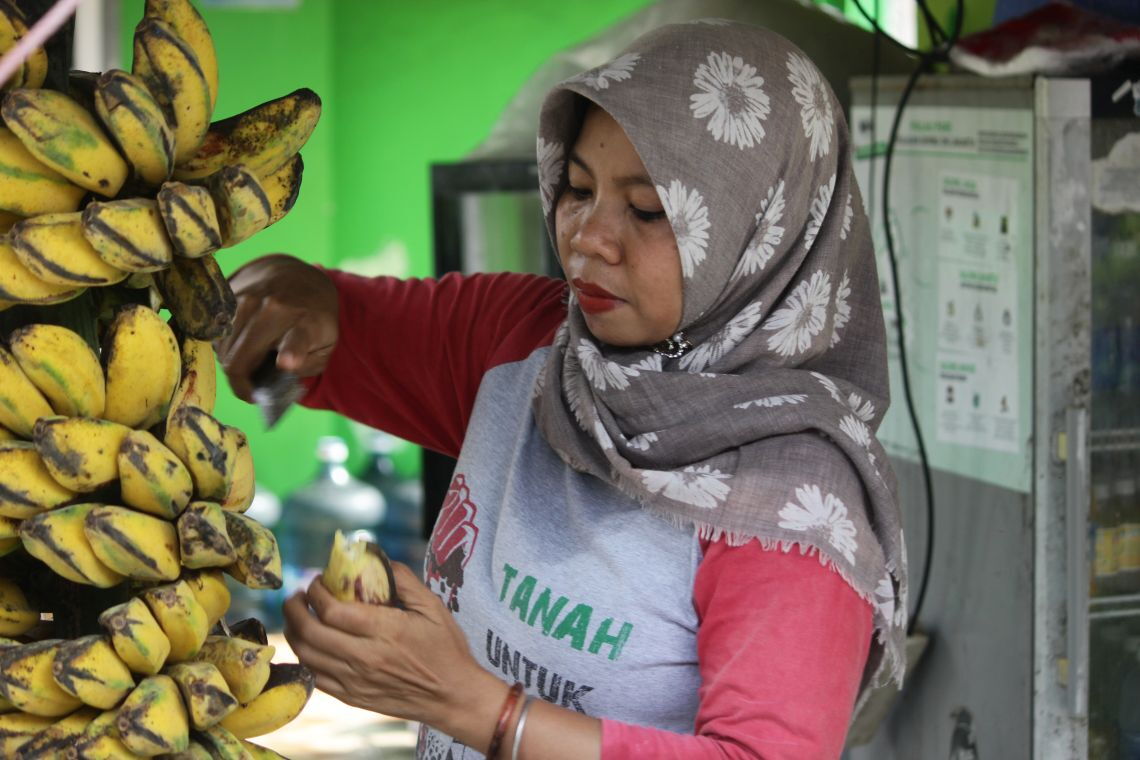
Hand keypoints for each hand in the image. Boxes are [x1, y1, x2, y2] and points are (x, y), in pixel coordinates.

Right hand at [215, 254, 338, 402]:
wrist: (296, 274)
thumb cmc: (312, 317)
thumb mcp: (326, 344)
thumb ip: (309, 365)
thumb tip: (280, 375)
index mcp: (306, 321)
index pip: (297, 338)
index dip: (291, 352)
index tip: (286, 362)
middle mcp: (273, 306)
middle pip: (240, 359)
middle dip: (242, 384)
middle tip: (251, 391)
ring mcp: (245, 298)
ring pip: (224, 349)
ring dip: (234, 363)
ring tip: (250, 363)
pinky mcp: (227, 295)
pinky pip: (217, 334)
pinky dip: (226, 346)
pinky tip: (241, 344)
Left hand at [282, 562, 501, 732]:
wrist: (453, 696)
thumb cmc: (446, 648)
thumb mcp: (432, 606)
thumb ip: (403, 579)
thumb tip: (375, 555)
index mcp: (385, 631)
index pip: (331, 610)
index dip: (315, 592)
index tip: (317, 581)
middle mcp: (364, 658)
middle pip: (310, 632)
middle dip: (294, 608)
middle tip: (297, 595)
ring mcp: (355, 681)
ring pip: (306, 656)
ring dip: (293, 632)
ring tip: (297, 616)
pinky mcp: (351, 698)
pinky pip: (314, 678)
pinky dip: (303, 658)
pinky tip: (307, 644)